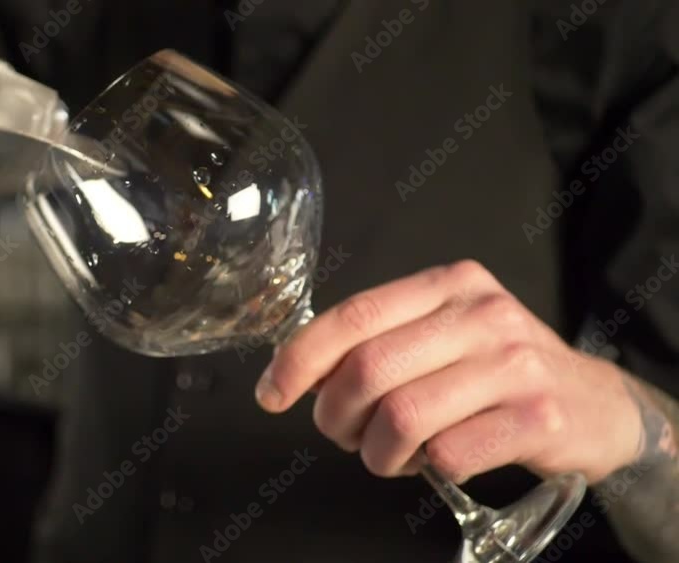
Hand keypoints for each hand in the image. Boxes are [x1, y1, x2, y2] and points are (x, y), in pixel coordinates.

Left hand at [255, 259, 642, 483]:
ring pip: (402, 417)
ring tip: (391, 453)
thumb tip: (300, 372)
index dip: (300, 358)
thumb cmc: (498, 372)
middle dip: (335, 416)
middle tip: (345, 435)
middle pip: (368, 369)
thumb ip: (379, 341)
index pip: (354, 314)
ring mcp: (514, 364)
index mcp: (448, 285)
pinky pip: (448, 453)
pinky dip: (426, 468)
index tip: (272, 393)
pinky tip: (436, 461)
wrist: (597, 404)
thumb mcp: (442, 335)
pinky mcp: (538, 417)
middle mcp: (481, 314)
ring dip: (379, 452)